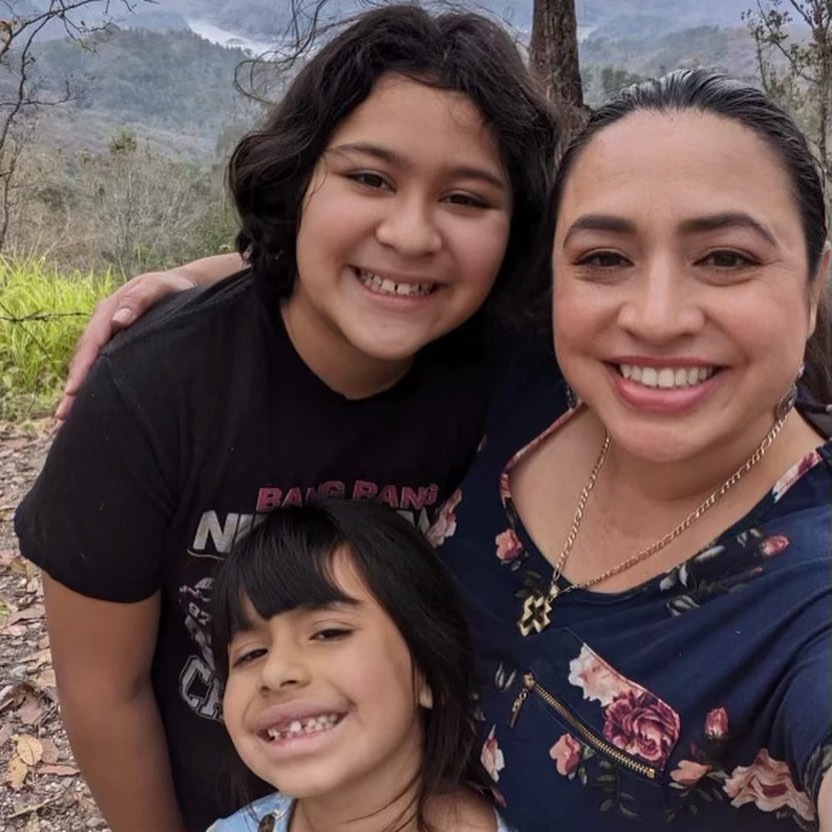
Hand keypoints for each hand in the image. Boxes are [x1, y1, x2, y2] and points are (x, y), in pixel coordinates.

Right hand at [56, 270, 195, 420]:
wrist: (182, 286)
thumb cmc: (172, 288)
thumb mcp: (157, 287)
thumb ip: (139, 299)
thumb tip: (118, 320)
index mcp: (108, 311)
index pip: (91, 343)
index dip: (82, 368)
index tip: (73, 391)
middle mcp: (104, 326)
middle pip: (84, 359)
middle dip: (73, 388)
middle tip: (62, 416)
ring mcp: (110, 337)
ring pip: (91, 366)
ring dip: (79, 391)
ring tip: (67, 419)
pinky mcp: (120, 347)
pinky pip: (104, 367)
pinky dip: (95, 385)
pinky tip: (91, 405)